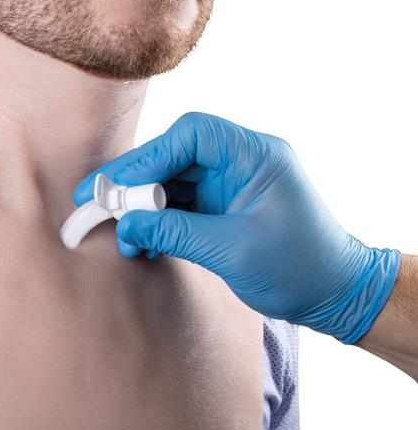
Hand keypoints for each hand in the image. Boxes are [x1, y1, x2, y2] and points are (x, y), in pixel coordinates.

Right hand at [72, 112, 400, 343]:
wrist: (333, 293)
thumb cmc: (299, 269)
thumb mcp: (232, 251)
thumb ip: (175, 232)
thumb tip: (127, 224)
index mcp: (256, 156)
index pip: (192, 135)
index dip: (150, 156)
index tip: (119, 185)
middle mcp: (242, 162)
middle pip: (175, 156)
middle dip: (135, 180)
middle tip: (96, 201)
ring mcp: (231, 184)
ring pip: (172, 180)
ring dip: (142, 204)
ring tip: (119, 231)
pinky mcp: (223, 207)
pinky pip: (180, 204)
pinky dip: (157, 220)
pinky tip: (140, 239)